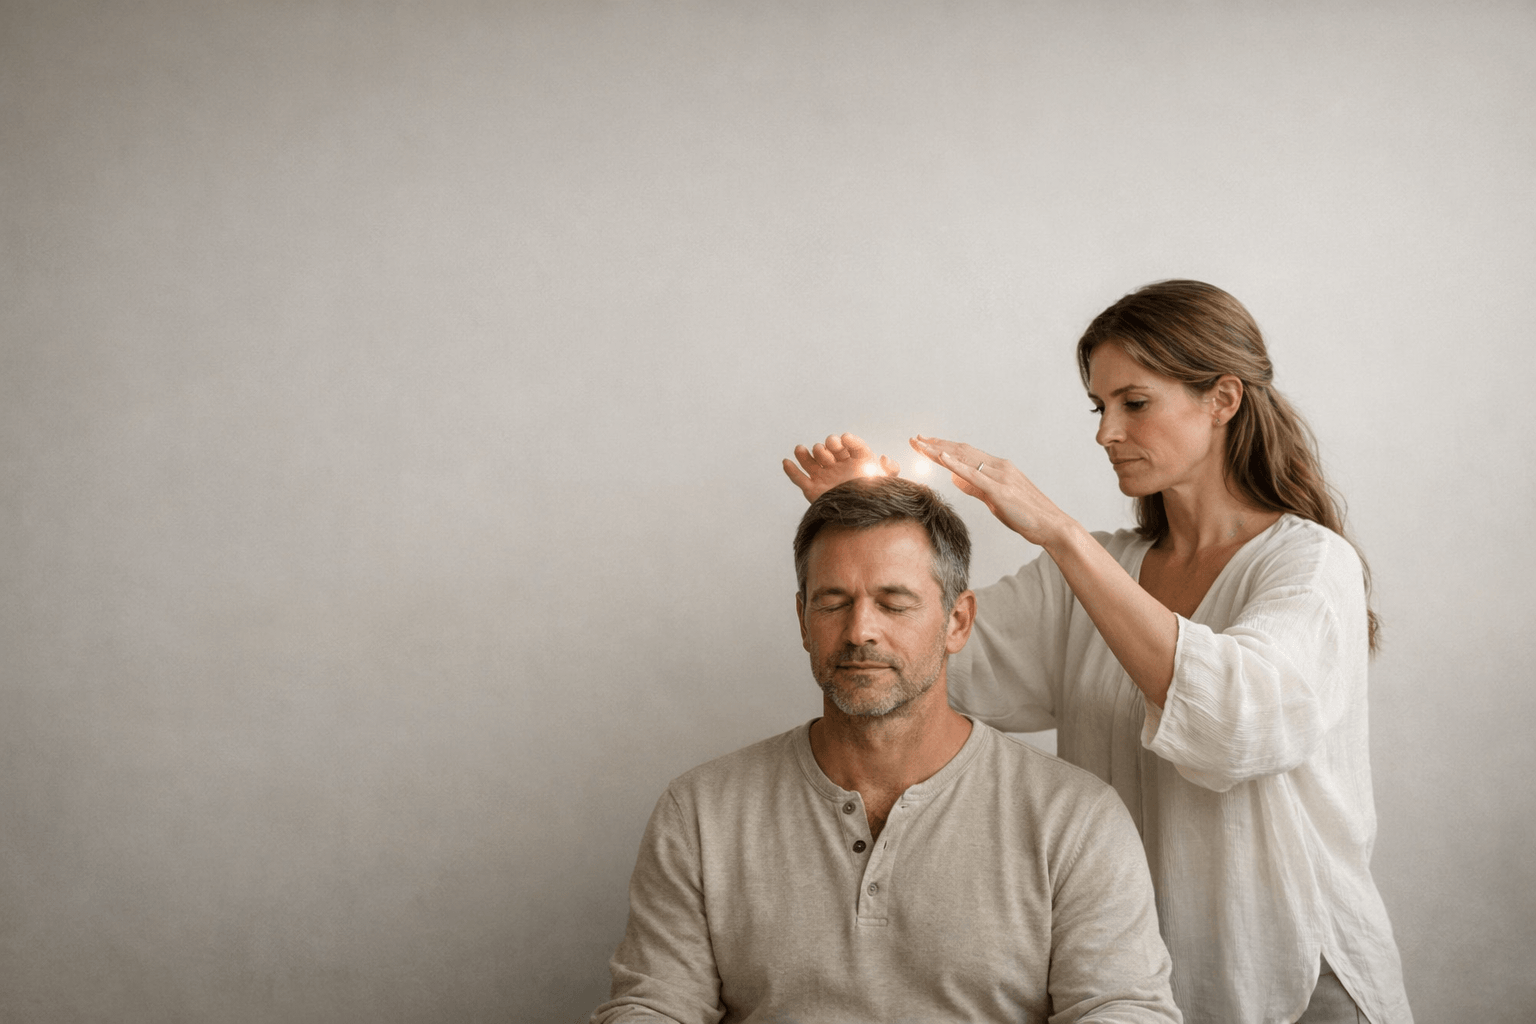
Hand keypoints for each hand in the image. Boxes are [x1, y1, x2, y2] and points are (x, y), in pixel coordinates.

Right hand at [782, 433, 900, 502]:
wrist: (860, 521)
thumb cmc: (873, 500)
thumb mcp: (885, 485)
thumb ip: (890, 470)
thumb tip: (884, 458)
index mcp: (854, 461)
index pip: (847, 446)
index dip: (844, 442)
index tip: (843, 441)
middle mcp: (837, 467)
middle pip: (826, 451)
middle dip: (824, 449)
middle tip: (827, 452)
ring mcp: (823, 477)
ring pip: (810, 462)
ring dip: (804, 454)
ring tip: (801, 449)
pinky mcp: (812, 490)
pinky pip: (799, 478)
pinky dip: (791, 470)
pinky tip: (786, 461)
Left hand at [908, 435, 1069, 546]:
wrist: (1051, 525)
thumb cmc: (1026, 515)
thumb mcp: (995, 500)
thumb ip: (975, 488)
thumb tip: (955, 479)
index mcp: (998, 467)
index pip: (965, 453)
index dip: (943, 447)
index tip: (925, 443)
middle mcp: (999, 466)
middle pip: (961, 450)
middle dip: (936, 444)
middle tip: (915, 439)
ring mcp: (1000, 476)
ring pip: (964, 458)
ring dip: (939, 450)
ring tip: (920, 445)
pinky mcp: (999, 490)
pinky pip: (973, 474)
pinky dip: (955, 464)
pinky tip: (941, 458)